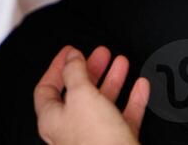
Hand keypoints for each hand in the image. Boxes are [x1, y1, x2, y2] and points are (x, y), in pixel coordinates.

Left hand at [34, 45, 148, 144]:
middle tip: (100, 54)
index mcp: (52, 119)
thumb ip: (74, 71)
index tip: (70, 51)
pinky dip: (132, 99)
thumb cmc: (96, 142)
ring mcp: (94, 137)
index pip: (47, 87)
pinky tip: (140, 86)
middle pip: (78, 92)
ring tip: (120, 62)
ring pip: (102, 103)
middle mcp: (71, 129)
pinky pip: (124, 117)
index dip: (58, 66)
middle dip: (91, 70)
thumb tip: (71, 57)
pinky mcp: (116, 143)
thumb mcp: (81, 95)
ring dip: (112, 80)